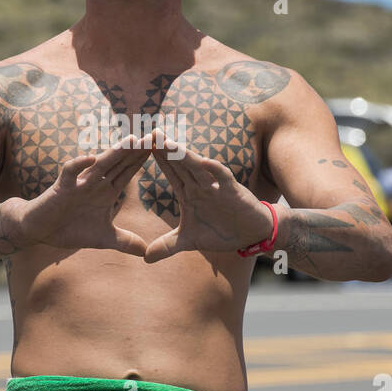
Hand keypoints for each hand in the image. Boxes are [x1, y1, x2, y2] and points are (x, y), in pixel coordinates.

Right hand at [10, 135, 153, 255]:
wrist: (38, 229)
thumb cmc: (69, 228)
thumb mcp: (103, 238)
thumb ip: (124, 242)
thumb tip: (146, 252)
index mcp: (107, 191)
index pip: (130, 172)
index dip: (146, 160)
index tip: (165, 150)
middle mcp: (96, 182)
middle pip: (121, 162)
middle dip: (138, 150)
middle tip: (159, 135)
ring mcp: (79, 182)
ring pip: (101, 163)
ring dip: (116, 152)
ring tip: (133, 140)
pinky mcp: (62, 187)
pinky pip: (70, 172)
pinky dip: (79, 165)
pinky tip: (91, 159)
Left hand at [143, 128, 274, 262]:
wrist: (252, 234)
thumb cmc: (222, 231)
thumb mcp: (190, 241)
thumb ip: (167, 246)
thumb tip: (145, 258)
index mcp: (189, 192)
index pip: (170, 172)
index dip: (156, 159)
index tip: (139, 147)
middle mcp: (200, 185)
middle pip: (180, 164)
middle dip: (166, 149)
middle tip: (150, 132)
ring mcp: (216, 187)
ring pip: (197, 167)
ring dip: (183, 155)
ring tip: (169, 142)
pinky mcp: (232, 191)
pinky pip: (223, 178)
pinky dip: (214, 170)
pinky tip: (204, 161)